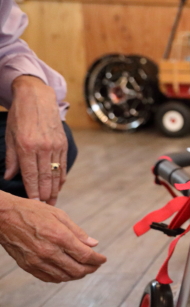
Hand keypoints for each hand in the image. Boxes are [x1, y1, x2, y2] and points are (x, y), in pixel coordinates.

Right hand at [0, 192, 106, 282]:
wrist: (3, 217)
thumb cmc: (32, 212)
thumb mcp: (59, 215)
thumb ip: (78, 232)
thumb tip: (94, 244)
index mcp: (59, 237)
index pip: (85, 255)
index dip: (98, 260)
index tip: (103, 259)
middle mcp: (49, 251)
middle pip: (77, 269)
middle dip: (91, 269)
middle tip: (95, 265)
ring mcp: (37, 261)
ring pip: (64, 277)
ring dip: (77, 275)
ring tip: (84, 269)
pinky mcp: (28, 266)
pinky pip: (49, 278)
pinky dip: (61, 278)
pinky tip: (67, 272)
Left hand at [4, 75, 67, 205]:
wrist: (37, 97)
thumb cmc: (20, 116)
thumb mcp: (10, 136)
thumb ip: (11, 158)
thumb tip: (9, 177)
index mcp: (26, 146)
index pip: (30, 175)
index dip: (32, 192)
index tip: (34, 204)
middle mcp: (43, 148)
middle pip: (45, 178)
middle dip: (45, 195)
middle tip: (45, 209)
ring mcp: (55, 146)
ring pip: (56, 174)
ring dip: (55, 189)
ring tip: (52, 201)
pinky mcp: (63, 144)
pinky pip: (62, 165)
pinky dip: (61, 177)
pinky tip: (58, 186)